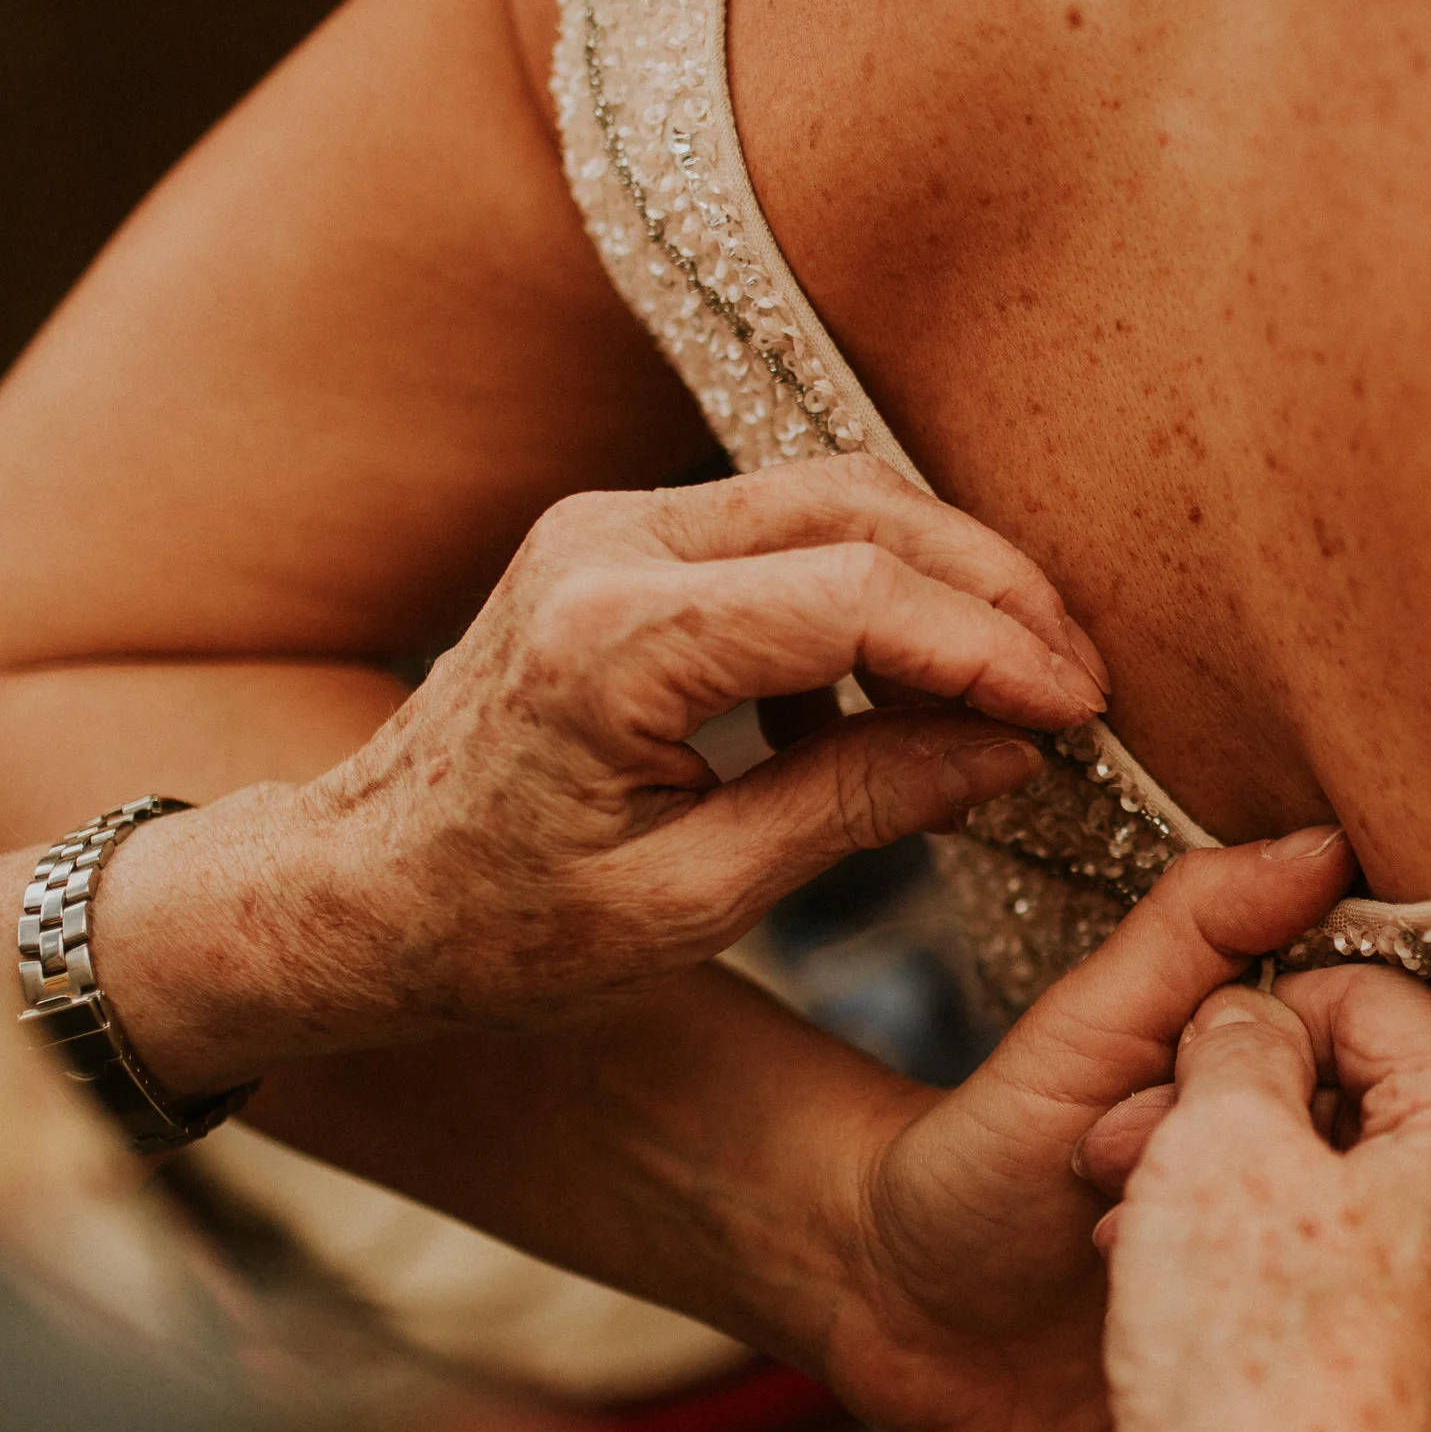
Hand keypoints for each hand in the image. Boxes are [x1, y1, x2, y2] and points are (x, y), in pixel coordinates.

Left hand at [101, 460, 1107, 1092]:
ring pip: (829, 497)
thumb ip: (854, 807)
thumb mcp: (689, 903)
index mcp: (614, 643)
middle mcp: (605, 545)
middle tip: (1083, 684)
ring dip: (940, 578)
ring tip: (1019, 689)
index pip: (856, 597)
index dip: (989, 647)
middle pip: (859, 507)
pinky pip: (780, 528)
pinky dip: (868, 588)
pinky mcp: (613, 539)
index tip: (1080, 712)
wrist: (345, 897)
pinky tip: (900, 699)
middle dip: (992, 587)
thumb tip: (1009, 753)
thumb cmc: (496, 934)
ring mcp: (605, 526)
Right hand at [1098, 972, 1430, 1431]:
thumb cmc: (1250, 1359)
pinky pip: (1375, 1306)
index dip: (1244, 1035)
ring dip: (1251, 1221)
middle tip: (1130, 1181)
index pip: (1367, 1004)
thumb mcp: (1217, 1142)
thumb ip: (1242, 1036)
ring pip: (1367, 1211)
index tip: (1166, 1101)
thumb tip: (1256, 1014)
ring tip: (1146, 1254)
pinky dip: (1291, 1305)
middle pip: (1374, 1111)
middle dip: (1246, 1136)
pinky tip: (1211, 1331)